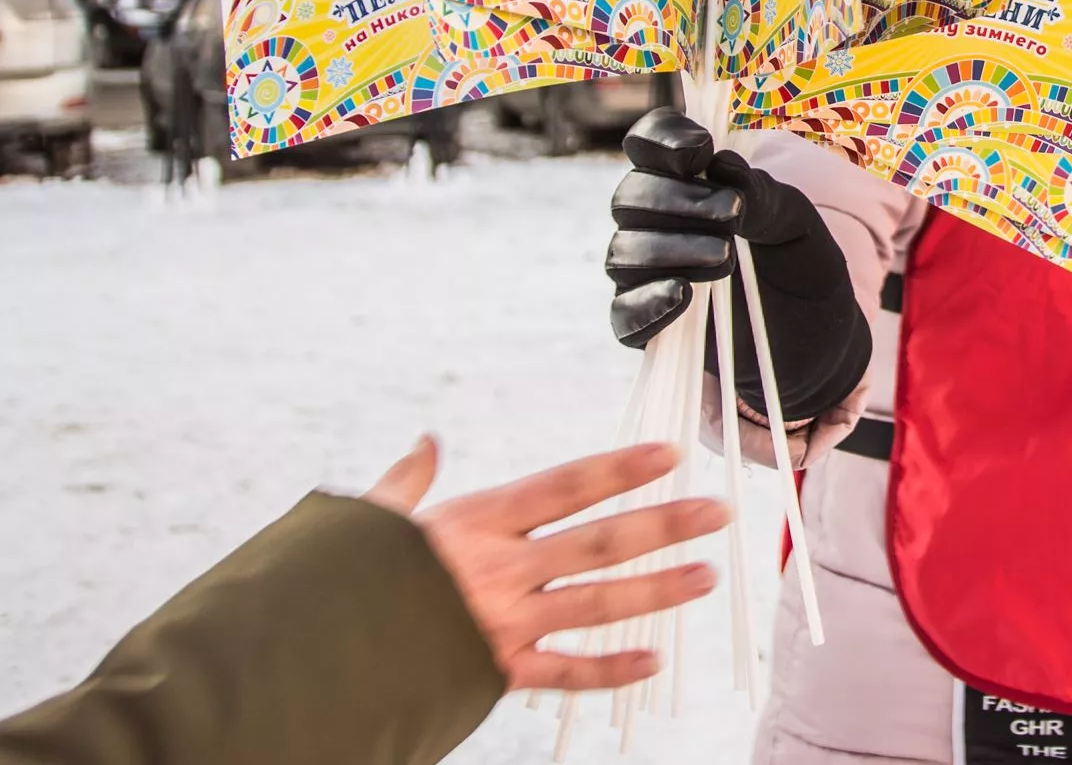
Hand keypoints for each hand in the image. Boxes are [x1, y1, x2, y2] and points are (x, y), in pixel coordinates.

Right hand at [364, 435, 727, 690]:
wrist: (308, 656)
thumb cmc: (337, 581)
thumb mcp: (369, 520)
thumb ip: (408, 482)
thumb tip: (426, 442)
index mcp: (475, 522)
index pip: (564, 486)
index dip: (619, 468)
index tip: (669, 453)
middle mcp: (500, 569)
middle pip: (599, 542)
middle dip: (664, 524)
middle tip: (718, 511)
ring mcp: (503, 622)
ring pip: (597, 603)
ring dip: (657, 590)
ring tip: (706, 576)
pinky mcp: (496, 671)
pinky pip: (565, 674)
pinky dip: (610, 670)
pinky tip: (654, 661)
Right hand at [606, 108, 870, 423]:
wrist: (819, 336)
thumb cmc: (800, 264)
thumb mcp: (796, 222)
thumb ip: (761, 193)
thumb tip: (722, 166)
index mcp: (685, 184)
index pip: (648, 145)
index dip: (662, 138)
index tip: (700, 149)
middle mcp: (654, 225)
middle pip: (629, 198)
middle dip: (677, 199)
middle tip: (733, 212)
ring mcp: (647, 279)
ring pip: (623, 253)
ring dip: (672, 248)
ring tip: (726, 256)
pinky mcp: (650, 329)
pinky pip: (625, 316)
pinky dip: (649, 303)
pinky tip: (683, 295)